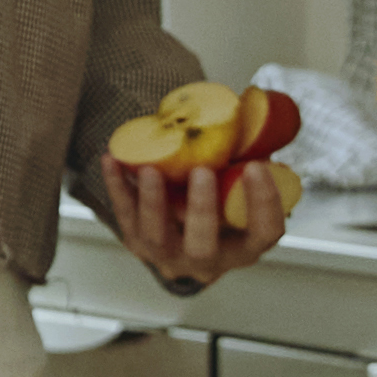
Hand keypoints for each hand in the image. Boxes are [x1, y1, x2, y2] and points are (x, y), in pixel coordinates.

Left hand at [96, 147, 297, 297]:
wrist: (181, 236)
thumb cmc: (218, 203)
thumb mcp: (239, 189)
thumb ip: (245, 163)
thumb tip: (247, 116)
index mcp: (244, 247)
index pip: (264, 233)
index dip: (264, 203)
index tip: (257, 167)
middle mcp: (208, 261)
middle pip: (203, 247)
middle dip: (202, 209)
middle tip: (202, 172)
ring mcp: (169, 256)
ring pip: (157, 239)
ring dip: (153, 203)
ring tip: (149, 170)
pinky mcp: (138, 243)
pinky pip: (125, 218)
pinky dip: (117, 188)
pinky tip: (112, 160)